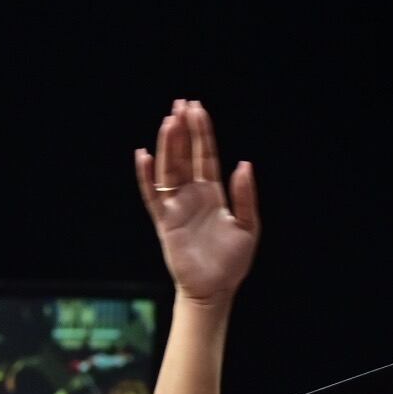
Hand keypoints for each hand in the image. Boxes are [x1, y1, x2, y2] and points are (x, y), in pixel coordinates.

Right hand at [133, 100, 259, 306]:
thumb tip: (243, 164)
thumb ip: (245, 197)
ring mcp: (176, 207)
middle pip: (185, 156)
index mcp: (213, 194)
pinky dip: (146, 176)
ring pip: (169, 169)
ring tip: (168, 121)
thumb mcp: (248, 227)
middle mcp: (192, 195)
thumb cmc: (232, 261)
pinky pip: (152, 195)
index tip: (197, 108)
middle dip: (183, 130)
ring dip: (168, 146)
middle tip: (180, 104)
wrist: (215, 289)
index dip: (202, 132)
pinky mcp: (165, 222)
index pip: (206, 155)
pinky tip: (144, 156)